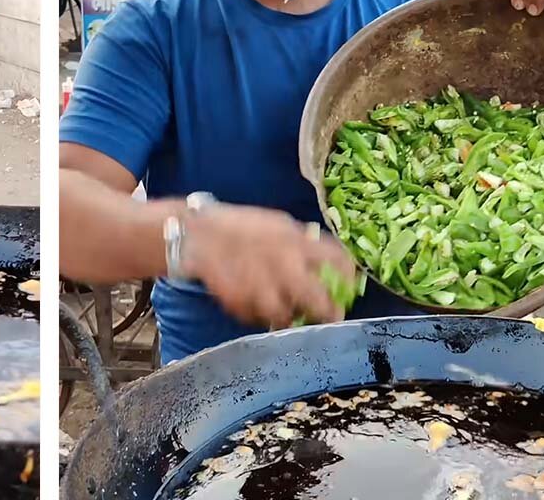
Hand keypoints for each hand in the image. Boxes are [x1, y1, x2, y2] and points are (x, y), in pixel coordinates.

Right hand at [179, 203, 355, 328]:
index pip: (338, 261)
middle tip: (327, 316)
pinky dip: (260, 316)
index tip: (348, 288)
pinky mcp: (241, 303)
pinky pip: (259, 319)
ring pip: (288, 316)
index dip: (348, 278)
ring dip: (288, 316)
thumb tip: (326, 261)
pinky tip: (255, 303)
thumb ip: (301, 243)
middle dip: (327, 313)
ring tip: (283, 309)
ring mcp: (262, 287)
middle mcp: (284, 265)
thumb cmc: (239, 226)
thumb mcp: (277, 224)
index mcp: (296, 241)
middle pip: (320, 302)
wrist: (196, 235)